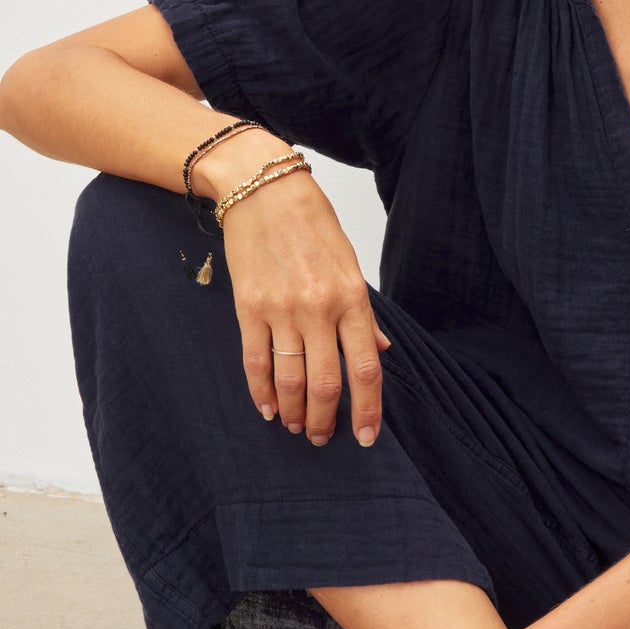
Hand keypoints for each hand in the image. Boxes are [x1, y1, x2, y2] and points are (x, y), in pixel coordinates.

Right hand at [193, 131, 389, 446]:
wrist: (262, 190)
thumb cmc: (311, 224)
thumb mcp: (350, 265)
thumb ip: (364, 314)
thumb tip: (381, 352)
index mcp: (352, 298)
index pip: (366, 369)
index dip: (368, 410)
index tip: (368, 436)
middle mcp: (319, 309)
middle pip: (327, 383)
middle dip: (328, 420)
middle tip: (325, 438)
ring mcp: (281, 310)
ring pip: (291, 379)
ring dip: (296, 412)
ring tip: (299, 427)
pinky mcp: (248, 308)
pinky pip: (255, 362)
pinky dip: (261, 392)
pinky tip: (268, 408)